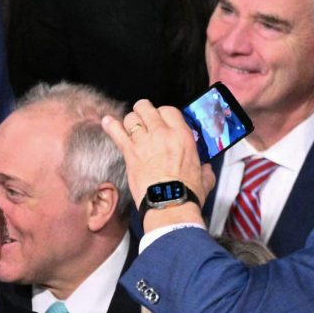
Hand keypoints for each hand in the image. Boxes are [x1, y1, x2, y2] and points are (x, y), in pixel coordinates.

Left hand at [103, 100, 211, 230]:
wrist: (169, 204)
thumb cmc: (185, 193)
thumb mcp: (204, 177)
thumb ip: (205, 169)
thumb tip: (205, 169)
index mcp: (182, 135)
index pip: (169, 110)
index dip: (163, 113)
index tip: (162, 120)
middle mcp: (162, 134)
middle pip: (147, 108)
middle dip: (144, 111)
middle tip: (144, 118)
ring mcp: (144, 141)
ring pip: (131, 118)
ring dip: (131, 121)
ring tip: (131, 127)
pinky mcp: (130, 153)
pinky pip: (117, 133)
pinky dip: (111, 126)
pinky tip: (107, 122)